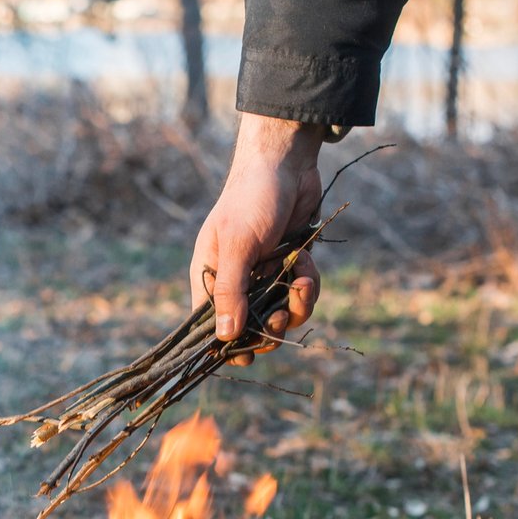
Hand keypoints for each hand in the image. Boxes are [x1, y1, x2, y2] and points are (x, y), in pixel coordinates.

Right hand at [190, 114, 324, 366]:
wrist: (287, 163)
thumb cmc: (252, 199)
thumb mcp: (238, 245)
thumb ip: (232, 291)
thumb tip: (224, 337)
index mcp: (210, 277)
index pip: (210, 324)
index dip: (227, 345)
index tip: (247, 355)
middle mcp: (236, 280)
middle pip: (250, 327)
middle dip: (271, 326)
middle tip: (282, 315)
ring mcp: (264, 275)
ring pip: (281, 314)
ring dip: (296, 305)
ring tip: (301, 280)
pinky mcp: (289, 266)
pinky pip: (300, 294)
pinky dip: (307, 284)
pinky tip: (306, 263)